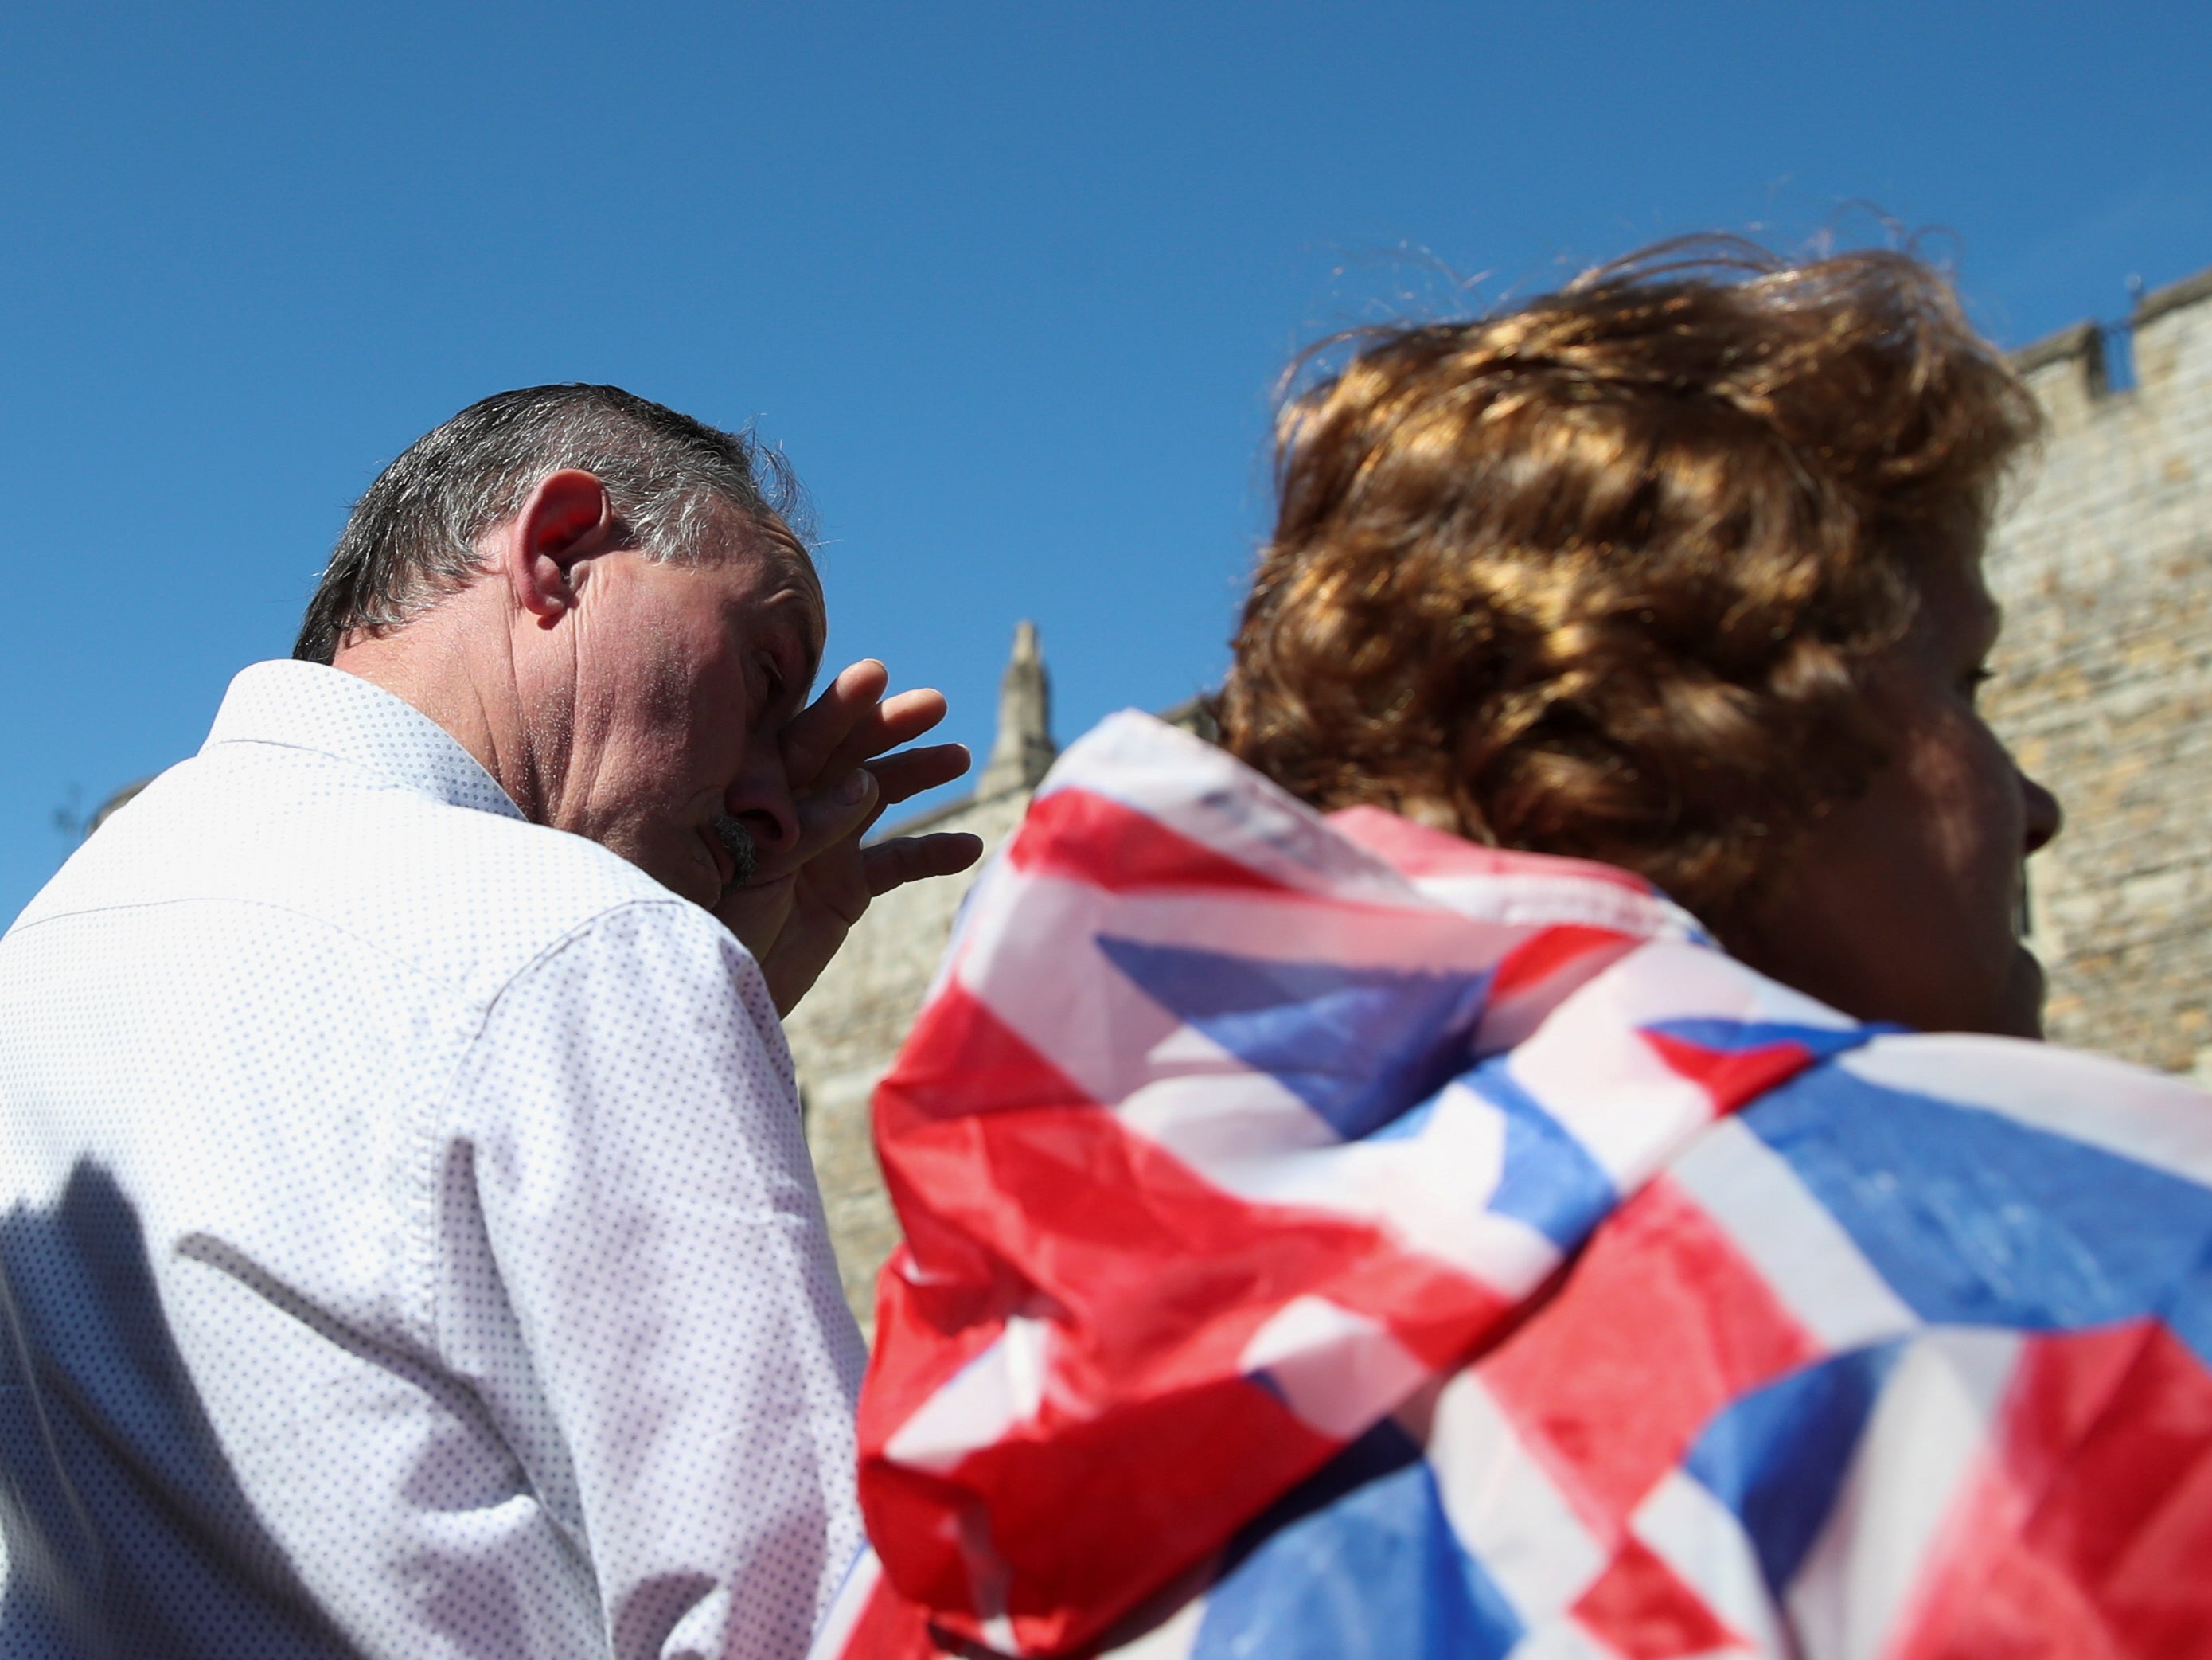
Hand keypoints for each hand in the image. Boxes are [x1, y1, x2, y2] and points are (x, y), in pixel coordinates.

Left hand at [715, 660, 983, 1014]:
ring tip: (959, 759)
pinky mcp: (845, 889)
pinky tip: (970, 847)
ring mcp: (823, 845)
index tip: (876, 676)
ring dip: (918, 776)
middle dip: (890, 727)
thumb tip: (867, 782)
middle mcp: (793, 807)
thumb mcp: (752, 863)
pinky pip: (896, 863)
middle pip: (848, 755)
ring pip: (878, 797)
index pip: (801, 737)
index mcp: (758, 791)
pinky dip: (932, 854)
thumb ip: (808, 823)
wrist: (713, 991)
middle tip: (934, 704)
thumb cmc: (708, 921)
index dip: (840, 707)